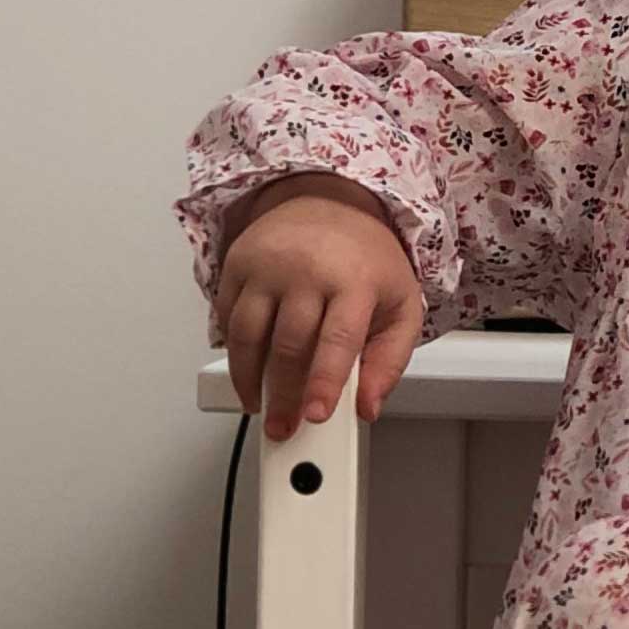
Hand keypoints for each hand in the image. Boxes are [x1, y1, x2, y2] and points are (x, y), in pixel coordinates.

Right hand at [210, 181, 424, 438]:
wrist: (333, 200)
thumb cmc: (368, 259)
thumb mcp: (401, 305)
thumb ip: (390, 359)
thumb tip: (368, 406)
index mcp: (354, 280)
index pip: (336, 340)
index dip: (323, 383)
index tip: (315, 415)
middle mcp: (306, 270)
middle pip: (287, 345)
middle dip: (283, 396)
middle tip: (284, 428)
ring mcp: (267, 265)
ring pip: (247, 334)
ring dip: (248, 379)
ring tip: (259, 405)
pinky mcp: (238, 264)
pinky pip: (227, 316)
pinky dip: (233, 349)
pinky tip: (245, 369)